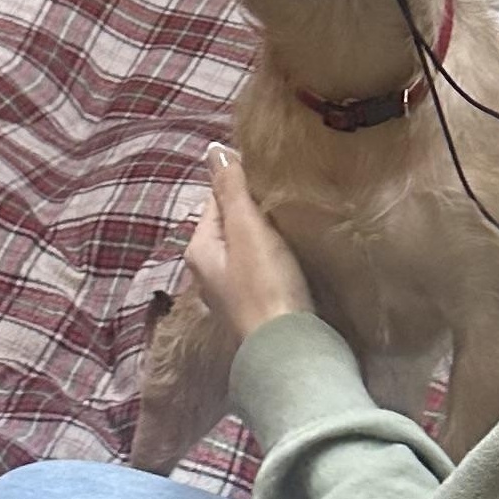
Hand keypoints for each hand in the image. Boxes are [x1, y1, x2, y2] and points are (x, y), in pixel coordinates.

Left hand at [185, 142, 313, 343]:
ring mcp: (234, 292)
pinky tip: (297, 251)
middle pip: (232, 225)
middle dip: (254, 207)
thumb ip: (232, 189)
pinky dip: (277, 255)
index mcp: (200, 249)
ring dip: (268, 232)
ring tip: (296, 214)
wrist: (289, 348)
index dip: (239, 181)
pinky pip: (264, 268)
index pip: (215, 200)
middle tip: (287, 188)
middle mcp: (210, 272)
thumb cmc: (265, 286)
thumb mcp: (247, 229)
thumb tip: (213, 150)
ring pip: (249, 247)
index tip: (270, 168)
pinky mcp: (259, 306)